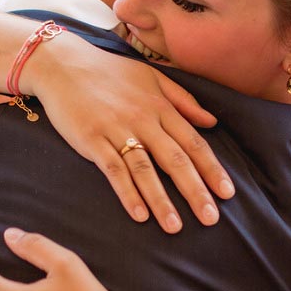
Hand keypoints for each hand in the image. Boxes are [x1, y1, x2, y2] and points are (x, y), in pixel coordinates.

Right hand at [24, 32, 235, 232]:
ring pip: (145, 169)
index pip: (193, 142)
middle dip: (195, 191)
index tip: (227, 193)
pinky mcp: (91, 139)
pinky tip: (139, 215)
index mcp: (161, 106)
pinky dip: (127, 193)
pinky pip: (113, 170)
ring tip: (175, 227)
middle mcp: (143, 119)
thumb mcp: (152, 77)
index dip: (212, 169)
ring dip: (161, 200)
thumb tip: (211, 122)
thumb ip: (183, 100)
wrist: (63, 64)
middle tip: (211, 218)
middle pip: (175, 159)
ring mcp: (116, 129)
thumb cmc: (110, 72)